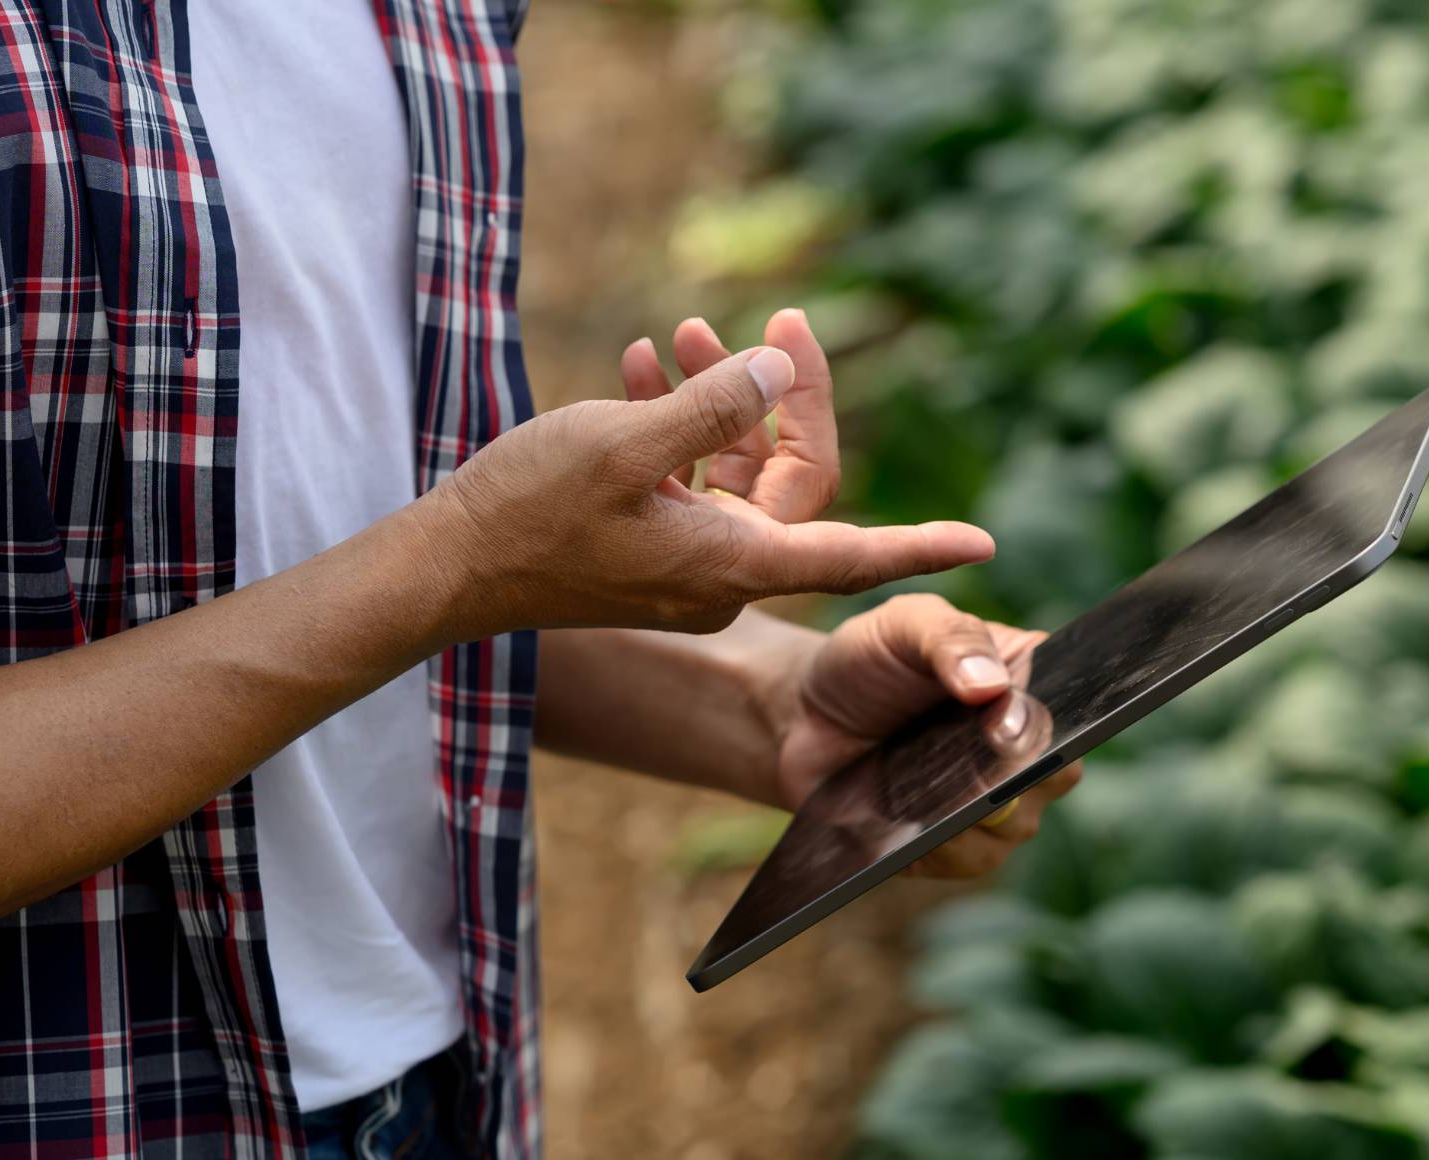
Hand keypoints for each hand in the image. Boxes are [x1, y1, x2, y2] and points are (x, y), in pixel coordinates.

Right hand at [431, 326, 991, 634]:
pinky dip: (680, 424)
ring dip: (719, 397)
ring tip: (677, 333)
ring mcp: (687, 564)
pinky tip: (646, 366)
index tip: (983, 545)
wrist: (445, 568)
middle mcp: (723, 573)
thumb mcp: (621, 445)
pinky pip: (693, 480)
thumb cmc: (528, 512)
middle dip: (784, 394)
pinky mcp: (653, 547)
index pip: (850, 551)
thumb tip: (774, 370)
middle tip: (776, 317)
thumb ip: (707, 408)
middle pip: (793, 478)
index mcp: (732, 564)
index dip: (919, 547)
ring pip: (738, 470)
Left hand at [760, 593, 1085, 878]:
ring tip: (925, 792)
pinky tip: (908, 825)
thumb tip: (990, 687)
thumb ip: (948, 638)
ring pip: (1018, 823)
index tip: (1006, 728)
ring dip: (974, 810)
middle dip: (1020, 771)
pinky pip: (970, 857)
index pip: (1078, 701)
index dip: (1048, 718)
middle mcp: (1028, 744)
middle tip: (972, 762)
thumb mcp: (902, 625)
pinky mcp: (957, 844)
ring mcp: (998, 799)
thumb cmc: (866, 660)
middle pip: (1061, 772)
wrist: (803, 717)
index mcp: (1030, 678)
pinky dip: (941, 844)